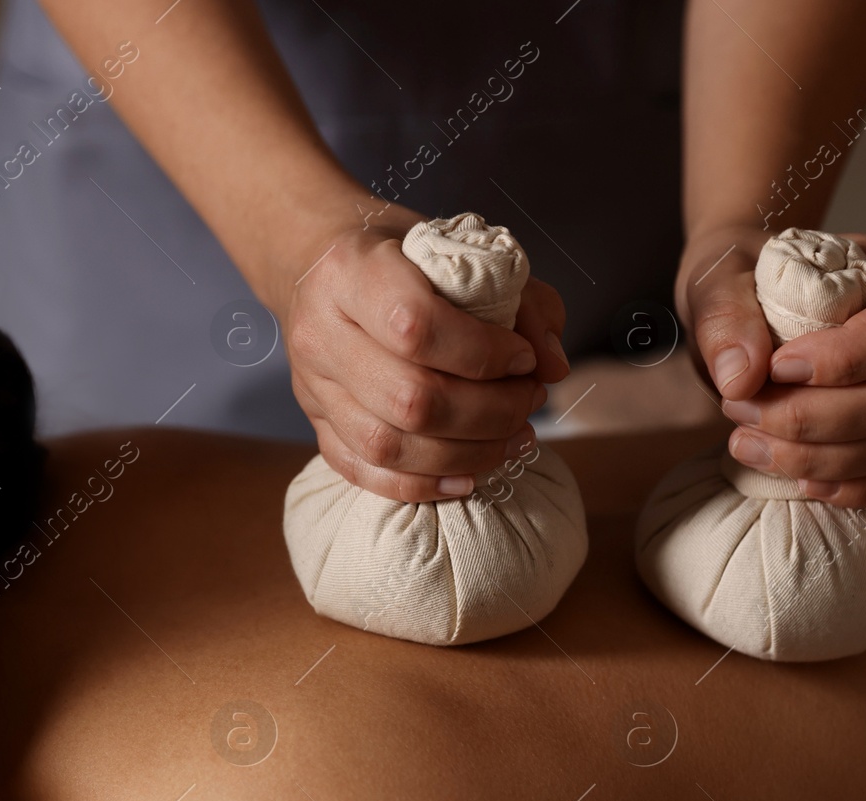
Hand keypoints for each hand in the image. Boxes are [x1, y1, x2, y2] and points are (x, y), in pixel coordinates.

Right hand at [284, 211, 569, 502]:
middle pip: (409, 399)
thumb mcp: (467, 250)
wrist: (318, 261)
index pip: (416, 327)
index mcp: (352, 271)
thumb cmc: (403, 254)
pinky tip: (469, 475)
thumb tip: (553, 366)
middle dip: (490, 412)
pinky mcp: (317, 421)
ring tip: (514, 436)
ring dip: (467, 453)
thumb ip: (522, 301)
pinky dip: (424, 484)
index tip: (524, 357)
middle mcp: (321, 331)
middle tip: (529, 400)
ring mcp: (312, 384)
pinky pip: (365, 471)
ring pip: (389, 446)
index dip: (484, 354)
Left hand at [676, 224, 865, 507]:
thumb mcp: (717, 278)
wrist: (735, 303)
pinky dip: (839, 486)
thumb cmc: (737, 276)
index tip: (777, 368)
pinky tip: (792, 480)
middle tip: (737, 409)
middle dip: (809, 418)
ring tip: (743, 443)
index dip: (843, 361)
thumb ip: (725, 318)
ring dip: (812, 458)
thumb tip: (740, 380)